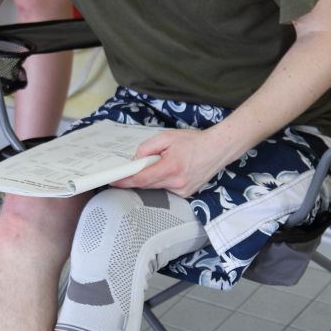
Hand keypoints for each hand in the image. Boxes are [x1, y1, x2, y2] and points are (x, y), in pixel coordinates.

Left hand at [112, 127, 232, 197]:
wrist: (217, 149)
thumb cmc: (193, 141)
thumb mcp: (167, 137)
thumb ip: (147, 148)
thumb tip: (135, 160)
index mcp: (171, 167)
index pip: (141, 179)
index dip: (125, 181)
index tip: (113, 181)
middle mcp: (177, 183)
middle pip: (146, 186)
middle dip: (135, 179)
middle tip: (128, 171)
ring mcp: (182, 191)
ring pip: (156, 188)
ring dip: (150, 179)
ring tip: (161, 165)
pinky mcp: (186, 194)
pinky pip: (166, 189)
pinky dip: (162, 182)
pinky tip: (170, 171)